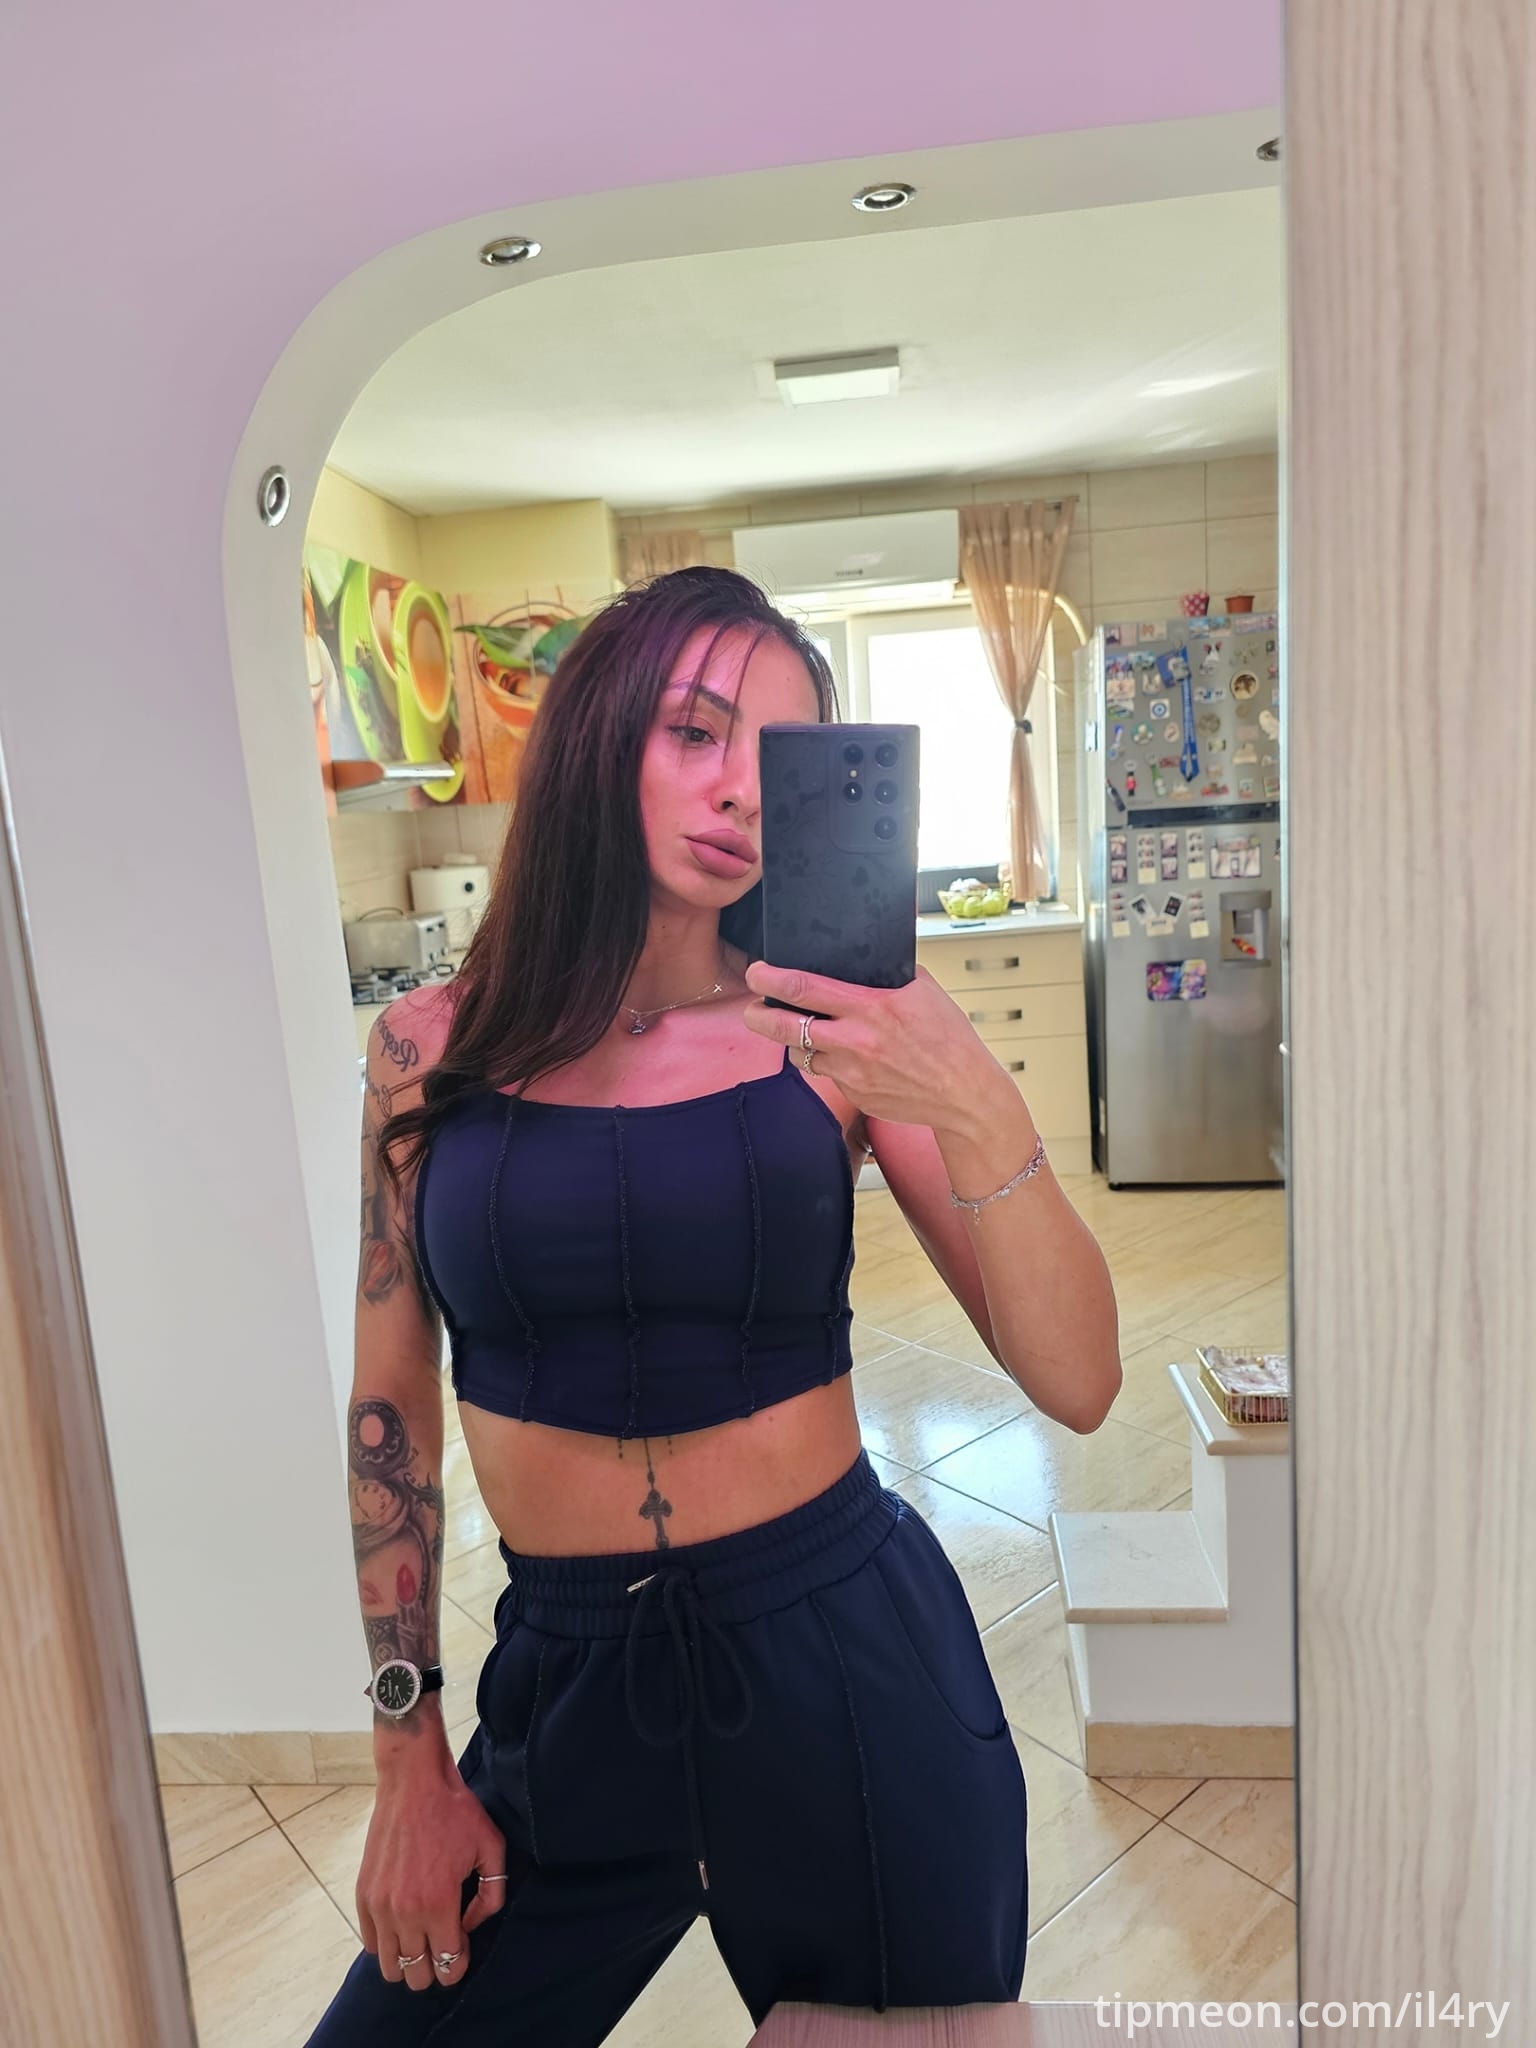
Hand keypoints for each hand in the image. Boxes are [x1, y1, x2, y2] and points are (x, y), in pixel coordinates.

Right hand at [357, 1766, 507, 1992]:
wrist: (413, 1782)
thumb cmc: (455, 1812)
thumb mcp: (490, 1847)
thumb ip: (491, 1895)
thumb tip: (471, 1925)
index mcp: (438, 1904)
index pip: (448, 1966)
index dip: (459, 1966)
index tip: (463, 1950)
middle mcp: (404, 1912)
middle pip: (416, 1975)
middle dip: (434, 1968)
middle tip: (443, 1944)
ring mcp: (379, 1906)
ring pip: (390, 1966)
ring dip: (408, 1960)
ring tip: (422, 1938)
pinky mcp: (363, 1894)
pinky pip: (370, 1942)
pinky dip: (387, 1942)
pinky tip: (403, 1924)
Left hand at [742, 960, 1007, 1135]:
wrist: (964, 1093)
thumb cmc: (948, 1039)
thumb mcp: (924, 990)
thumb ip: (889, 971)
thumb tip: (866, 951)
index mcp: (872, 1007)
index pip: (804, 987)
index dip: (770, 979)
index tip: (757, 972)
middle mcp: (856, 1041)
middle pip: (785, 1026)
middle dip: (758, 1015)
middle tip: (752, 1008)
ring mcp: (852, 1072)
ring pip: (800, 1053)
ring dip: (793, 1041)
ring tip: (800, 1030)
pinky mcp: (853, 1095)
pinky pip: (825, 1074)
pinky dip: (826, 1062)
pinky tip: (843, 1055)